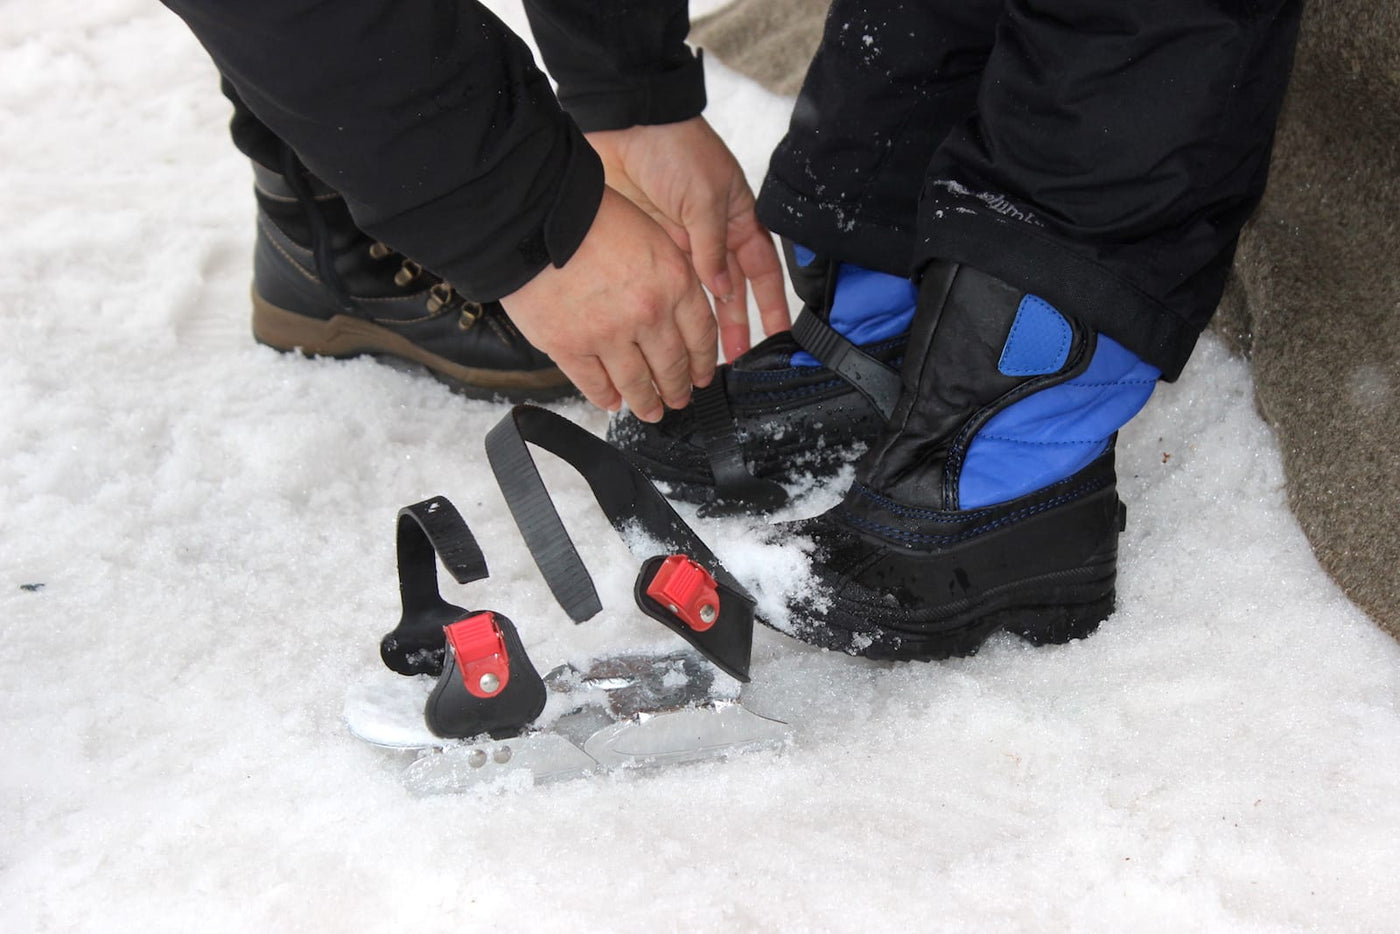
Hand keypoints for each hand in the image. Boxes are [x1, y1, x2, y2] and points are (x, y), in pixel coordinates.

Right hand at [500, 187, 715, 422]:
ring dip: (647, 402)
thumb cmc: (587, 215)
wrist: (532, 215)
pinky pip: (594, 384)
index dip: (702, 361)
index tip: (701, 374)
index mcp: (673, 280)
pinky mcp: (569, 347)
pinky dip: (605, 397)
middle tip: (679, 398)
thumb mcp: (649, 233)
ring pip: (636, 382)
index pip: (700, 334)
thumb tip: (676, 310)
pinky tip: (612, 402)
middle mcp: (647, 313)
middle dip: (678, 387)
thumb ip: (667, 275)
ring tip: (651, 410)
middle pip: (672, 365)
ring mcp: (608, 334)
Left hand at [586, 117, 789, 360]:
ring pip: (698, 295)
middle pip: (730, 291)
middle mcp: (713, 237)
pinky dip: (672, 310)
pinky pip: (668, 286)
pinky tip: (674, 334)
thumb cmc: (676, 147)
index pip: (762, 271)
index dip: (770, 303)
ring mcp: (682, 243)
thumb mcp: (705, 197)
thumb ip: (712, 248)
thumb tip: (721, 292)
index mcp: (739, 219)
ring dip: (702, 325)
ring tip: (704, 357)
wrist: (626, 123)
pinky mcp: (652, 247)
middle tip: (736, 361)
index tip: (779, 335)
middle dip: (735, 326)